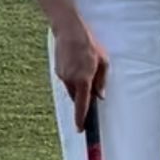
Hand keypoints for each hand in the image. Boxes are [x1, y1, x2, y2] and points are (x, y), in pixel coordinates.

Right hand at [52, 13, 108, 131]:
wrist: (69, 30)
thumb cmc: (89, 45)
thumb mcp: (103, 61)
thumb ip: (102, 81)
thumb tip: (99, 96)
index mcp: (83, 80)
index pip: (82, 105)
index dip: (81, 119)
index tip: (80, 129)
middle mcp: (70, 81)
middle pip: (77, 97)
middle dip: (83, 95)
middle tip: (91, 80)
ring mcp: (62, 76)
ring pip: (71, 88)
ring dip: (78, 84)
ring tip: (85, 66)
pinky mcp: (57, 70)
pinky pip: (66, 79)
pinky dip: (72, 76)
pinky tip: (76, 62)